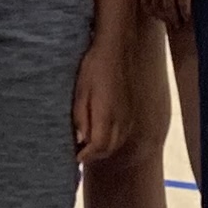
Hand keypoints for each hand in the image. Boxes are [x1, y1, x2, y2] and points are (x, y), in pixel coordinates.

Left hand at [72, 39, 130, 164]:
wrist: (117, 49)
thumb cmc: (94, 67)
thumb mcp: (80, 91)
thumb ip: (80, 118)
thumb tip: (80, 140)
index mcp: (106, 115)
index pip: (98, 147)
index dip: (86, 155)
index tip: (75, 157)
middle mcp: (121, 119)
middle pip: (108, 149)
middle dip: (93, 155)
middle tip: (79, 153)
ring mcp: (129, 115)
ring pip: (117, 143)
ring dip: (103, 149)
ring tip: (88, 145)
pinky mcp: (132, 110)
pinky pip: (123, 134)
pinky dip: (112, 140)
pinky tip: (102, 134)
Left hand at [140, 0, 207, 30]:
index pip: (145, 0)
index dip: (152, 12)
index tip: (159, 17)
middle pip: (157, 6)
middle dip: (164, 18)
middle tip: (171, 23)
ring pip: (169, 7)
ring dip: (174, 18)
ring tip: (180, 23)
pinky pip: (183, 2)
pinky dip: (185, 12)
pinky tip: (188, 16)